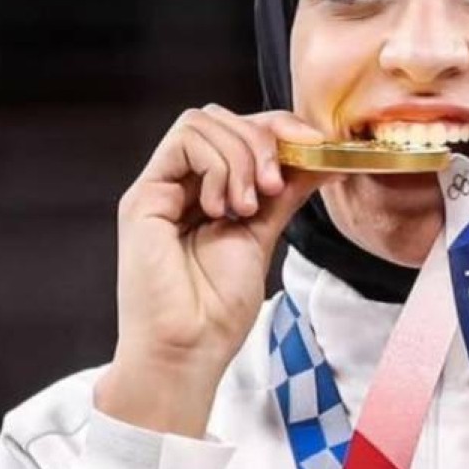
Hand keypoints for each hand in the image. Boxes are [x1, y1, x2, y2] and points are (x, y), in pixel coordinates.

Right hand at [99, 105, 325, 429]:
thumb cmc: (219, 309)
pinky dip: (217, 165)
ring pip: (203, 122)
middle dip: (263, 139)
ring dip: (241, 158)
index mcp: (209, 192)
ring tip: (248, 208)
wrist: (189, 350)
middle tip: (275, 186)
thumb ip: (285, 194)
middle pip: (221, 118)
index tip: (316, 148)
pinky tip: (225, 209)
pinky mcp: (144, 197)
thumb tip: (324, 159)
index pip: (241, 132)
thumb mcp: (264, 237)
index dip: (279, 128)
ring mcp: (160, 188)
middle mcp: (181, 184)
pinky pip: (184, 141)